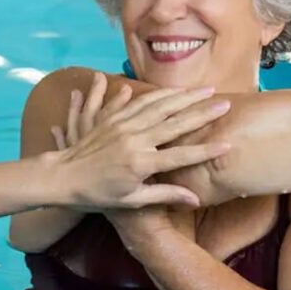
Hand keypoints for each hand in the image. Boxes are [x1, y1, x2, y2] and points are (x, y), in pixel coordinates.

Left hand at [50, 72, 230, 210]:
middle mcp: (133, 140)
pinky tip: (170, 89)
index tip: (229, 143)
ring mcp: (121, 126)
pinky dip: (155, 94)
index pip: (182, 155)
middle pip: (175, 121)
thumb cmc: (97, 195)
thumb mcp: (131, 200)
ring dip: (183, 96)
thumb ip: (164, 195)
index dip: (206, 149)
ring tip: (204, 89)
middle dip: (202, 111)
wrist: (61, 178)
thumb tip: (195, 198)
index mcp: (140, 164)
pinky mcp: (110, 118)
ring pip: (158, 106)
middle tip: (225, 101)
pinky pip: (136, 101)